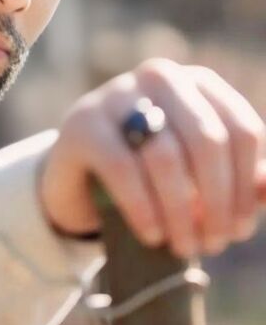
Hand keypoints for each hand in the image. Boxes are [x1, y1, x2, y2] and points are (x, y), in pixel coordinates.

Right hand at [39, 58, 265, 257]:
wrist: (78, 174)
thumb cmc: (152, 174)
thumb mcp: (201, 175)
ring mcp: (118, 95)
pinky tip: (152, 236)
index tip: (241, 231)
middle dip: (217, 202)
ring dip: (181, 213)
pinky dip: (143, 209)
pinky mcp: (83, 123)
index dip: (247, 187)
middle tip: (214, 244)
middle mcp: (162, 78)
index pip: (243, 132)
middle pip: (208, 143)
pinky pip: (122, 169)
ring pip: (166, 158)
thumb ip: (242, 180)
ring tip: (184, 247)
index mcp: (201, 84)